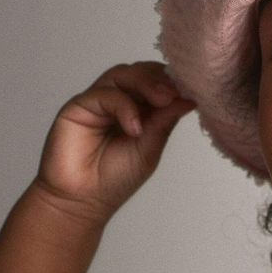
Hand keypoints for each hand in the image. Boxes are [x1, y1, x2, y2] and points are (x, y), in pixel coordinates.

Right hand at [33, 61, 196, 223]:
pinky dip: (124, 106)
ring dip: (146, 84)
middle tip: (175, 93)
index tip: (192, 91)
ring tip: (162, 101)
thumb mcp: (150, 147)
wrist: (83, 200)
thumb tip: (190, 99)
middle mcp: (119, 100)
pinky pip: (105, 94)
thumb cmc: (115, 178)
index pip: (157, 82)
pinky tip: (134, 127)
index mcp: (139, 109)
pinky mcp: (79, 106)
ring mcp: (98, 101)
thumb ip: (165, 121)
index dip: (173, 83)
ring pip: (123, 74)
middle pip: (141, 72)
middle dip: (161, 79)